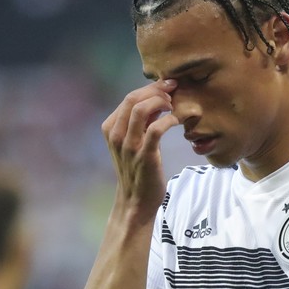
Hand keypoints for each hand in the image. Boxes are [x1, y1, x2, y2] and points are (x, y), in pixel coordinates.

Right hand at [102, 79, 179, 219]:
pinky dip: (169, 120)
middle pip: (133, 98)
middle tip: (174, 91)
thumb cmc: (138, 170)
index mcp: (110, 128)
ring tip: (174, 105)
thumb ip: (141, 121)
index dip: (151, 88)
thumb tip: (157, 99)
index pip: (129, 97)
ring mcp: (128, 146)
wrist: (136, 201)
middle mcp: (115, 135)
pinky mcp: (144, 156)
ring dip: (161, 102)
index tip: (168, 86)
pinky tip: (177, 120)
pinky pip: (156, 129)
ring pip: (141, 109)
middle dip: (157, 90)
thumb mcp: (134, 141)